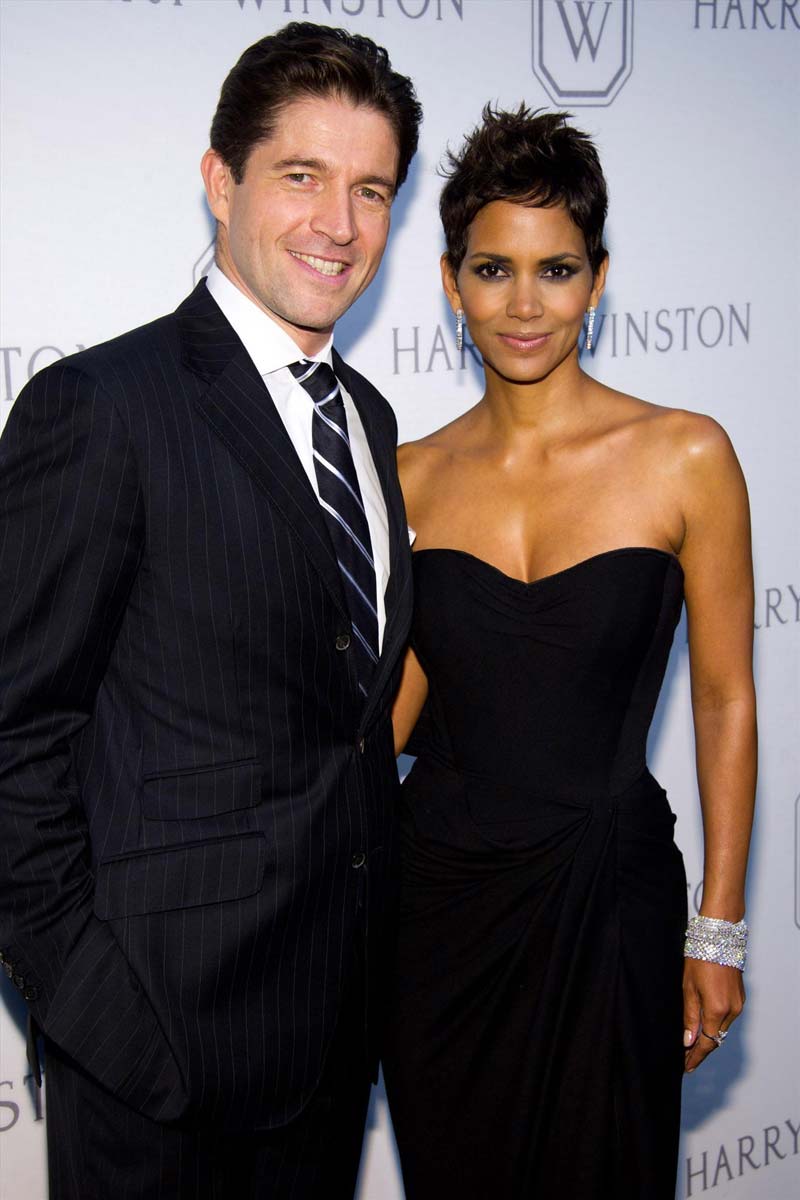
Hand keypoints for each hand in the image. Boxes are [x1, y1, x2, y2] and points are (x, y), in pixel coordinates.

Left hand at [682, 957, 744, 1071]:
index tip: (686, 1067)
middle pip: (715, 1039)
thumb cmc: (700, 958)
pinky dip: (715, 1025)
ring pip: (721, 1029)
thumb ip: (689, 1016)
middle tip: (685, 1058)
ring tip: (691, 1044)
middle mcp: (731, 1011)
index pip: (706, 1043)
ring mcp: (738, 1005)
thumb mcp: (688, 988)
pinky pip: (726, 1018)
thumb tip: (688, 1041)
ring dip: (708, 1037)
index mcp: (716, 1010)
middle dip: (700, 1050)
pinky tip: (704, 1026)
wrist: (719, 938)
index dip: (695, 1057)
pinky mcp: (740, 998)